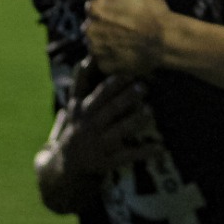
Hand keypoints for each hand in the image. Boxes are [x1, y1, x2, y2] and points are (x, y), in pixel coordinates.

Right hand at [50, 63, 161, 177]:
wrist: (64, 168)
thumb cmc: (76, 129)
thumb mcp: (73, 107)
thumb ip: (80, 84)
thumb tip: (88, 55)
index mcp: (79, 110)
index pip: (86, 90)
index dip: (100, 78)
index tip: (118, 67)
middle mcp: (86, 125)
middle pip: (107, 109)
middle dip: (124, 98)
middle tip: (143, 87)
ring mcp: (95, 144)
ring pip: (117, 131)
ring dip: (134, 121)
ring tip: (149, 111)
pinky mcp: (104, 162)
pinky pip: (127, 156)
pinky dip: (144, 152)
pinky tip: (160, 148)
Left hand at [84, 0, 169, 75]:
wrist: (164, 40)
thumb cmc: (150, 11)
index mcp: (94, 8)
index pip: (96, 6)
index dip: (111, 8)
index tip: (126, 12)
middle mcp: (89, 29)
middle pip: (94, 25)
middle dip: (106, 25)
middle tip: (128, 27)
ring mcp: (96, 50)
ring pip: (98, 43)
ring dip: (108, 42)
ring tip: (129, 40)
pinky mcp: (105, 66)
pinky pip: (105, 61)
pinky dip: (114, 58)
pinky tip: (128, 52)